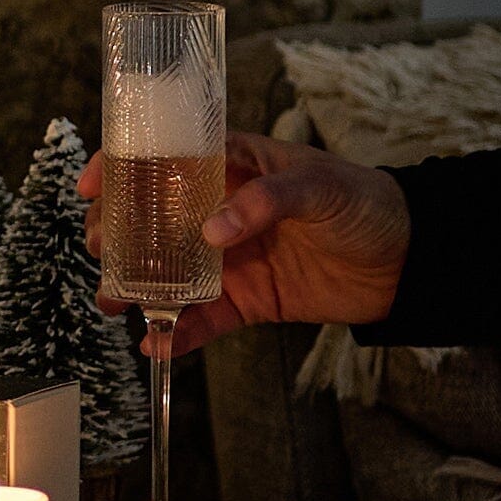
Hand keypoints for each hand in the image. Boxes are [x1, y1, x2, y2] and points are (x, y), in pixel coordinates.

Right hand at [81, 133, 410, 356]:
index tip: (91, 185)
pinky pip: (198, 320)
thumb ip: (265, 200)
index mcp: (228, 168)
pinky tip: (156, 342)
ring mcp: (224, 259)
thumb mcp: (320, 186)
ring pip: (161, 272)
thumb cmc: (366, 203)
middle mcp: (214, 211)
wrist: (409, 261)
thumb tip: (211, 231)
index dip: (119, 167)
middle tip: (100, 251)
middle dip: (111, 235)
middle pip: (145, 219)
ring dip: (130, 287)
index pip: (161, 158)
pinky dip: (174, 333)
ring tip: (112, 301)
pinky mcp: (242, 300)